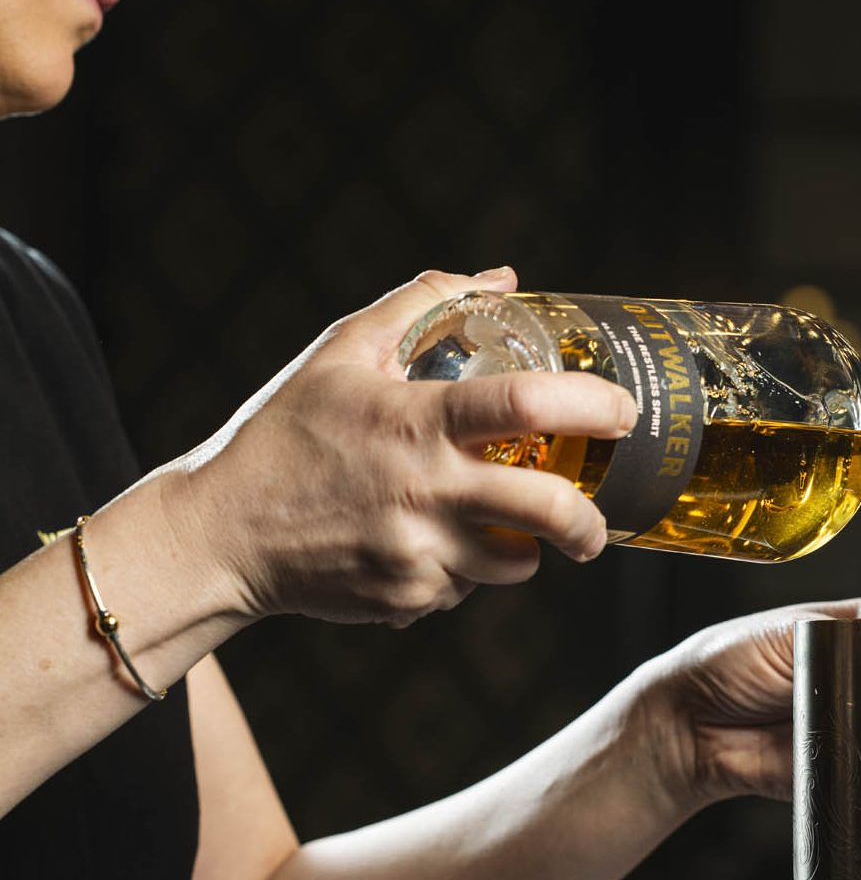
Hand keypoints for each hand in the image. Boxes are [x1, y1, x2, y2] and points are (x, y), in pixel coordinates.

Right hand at [157, 267, 635, 627]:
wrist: (220, 534)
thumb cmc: (285, 434)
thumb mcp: (342, 351)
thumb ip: (422, 304)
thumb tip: (502, 280)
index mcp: (416, 422)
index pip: (527, 406)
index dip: (591, 405)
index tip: (621, 413)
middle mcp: (426, 491)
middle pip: (548, 510)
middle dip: (589, 522)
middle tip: (594, 522)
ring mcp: (418, 553)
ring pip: (514, 563)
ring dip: (522, 548)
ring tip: (496, 527)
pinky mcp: (408, 599)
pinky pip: (464, 589)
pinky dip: (460, 570)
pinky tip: (420, 543)